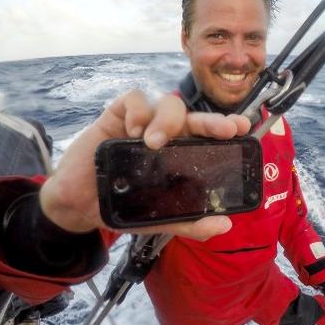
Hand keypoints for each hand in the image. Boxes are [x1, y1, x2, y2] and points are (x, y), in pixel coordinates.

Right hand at [39, 90, 249, 239]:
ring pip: (168, 103)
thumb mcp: (161, 218)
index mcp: (182, 152)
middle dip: (212, 120)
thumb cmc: (125, 206)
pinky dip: (139, 110)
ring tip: (155, 142)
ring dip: (167, 120)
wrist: (81, 207)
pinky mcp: (118, 115)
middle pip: (194, 117)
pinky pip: (134, 99)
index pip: (209, 135)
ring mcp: (144, 122)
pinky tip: (135, 130)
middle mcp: (168, 134)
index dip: (227, 127)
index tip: (243, 129)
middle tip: (224, 129)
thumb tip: (224, 225)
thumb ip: (191, 222)